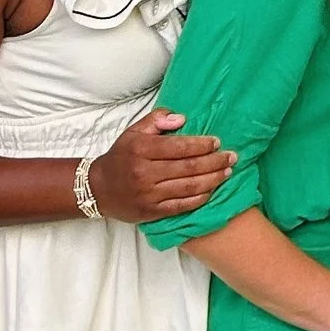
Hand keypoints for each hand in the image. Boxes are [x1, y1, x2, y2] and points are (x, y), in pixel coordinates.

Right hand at [86, 108, 235, 225]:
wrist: (98, 188)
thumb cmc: (121, 157)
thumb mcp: (134, 132)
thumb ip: (157, 120)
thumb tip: (182, 119)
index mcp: (142, 150)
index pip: (179, 147)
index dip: (202, 144)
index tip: (217, 142)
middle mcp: (145, 173)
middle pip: (188, 167)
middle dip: (215, 162)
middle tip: (232, 157)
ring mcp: (148, 194)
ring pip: (188, 187)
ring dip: (213, 180)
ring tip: (228, 172)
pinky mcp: (151, 212)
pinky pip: (181, 206)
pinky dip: (199, 199)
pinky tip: (212, 191)